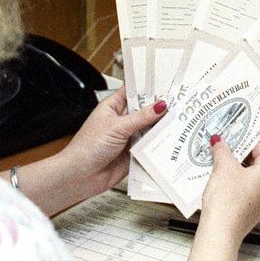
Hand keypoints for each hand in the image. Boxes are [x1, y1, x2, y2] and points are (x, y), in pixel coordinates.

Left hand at [13, 87, 166, 215]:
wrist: (80, 176)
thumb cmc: (87, 148)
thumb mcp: (116, 127)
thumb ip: (141, 117)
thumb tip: (160, 105)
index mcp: (114, 106)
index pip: (134, 91)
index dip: (149, 87)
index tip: (167, 84)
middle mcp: (122, 120)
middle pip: (145, 110)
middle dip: (159, 108)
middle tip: (179, 103)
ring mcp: (129, 136)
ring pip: (150, 128)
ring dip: (160, 127)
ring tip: (178, 120)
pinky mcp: (134, 153)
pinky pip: (150, 146)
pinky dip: (158, 144)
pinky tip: (170, 140)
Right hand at [190, 137, 259, 259]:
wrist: (221, 231)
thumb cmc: (228, 205)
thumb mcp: (223, 167)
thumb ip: (222, 149)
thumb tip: (220, 142)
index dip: (246, 139)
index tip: (234, 135)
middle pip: (258, 160)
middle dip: (240, 154)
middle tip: (225, 148)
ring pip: (253, 175)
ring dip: (238, 168)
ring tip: (221, 164)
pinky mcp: (256, 208)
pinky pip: (249, 188)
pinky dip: (238, 182)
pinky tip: (223, 180)